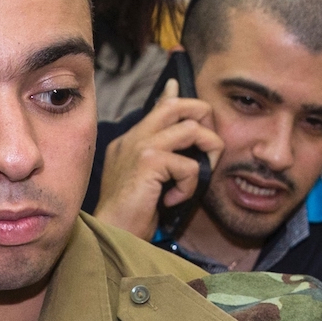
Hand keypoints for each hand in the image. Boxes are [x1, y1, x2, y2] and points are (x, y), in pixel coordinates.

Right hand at [95, 79, 223, 239]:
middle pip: (178, 106)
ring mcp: (139, 147)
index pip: (159, 108)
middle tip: (210, 146)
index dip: (175, 97)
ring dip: (206, 154)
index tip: (178, 87)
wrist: (111, 233)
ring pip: (192, 130)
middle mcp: (133, 138)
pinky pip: (189, 165)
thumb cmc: (130, 215)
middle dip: (204, 119)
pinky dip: (189, 185)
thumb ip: (161, 160)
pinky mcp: (148, 162)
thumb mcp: (146, 181)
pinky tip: (173, 199)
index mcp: (130, 142)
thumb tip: (177, 147)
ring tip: (194, 178)